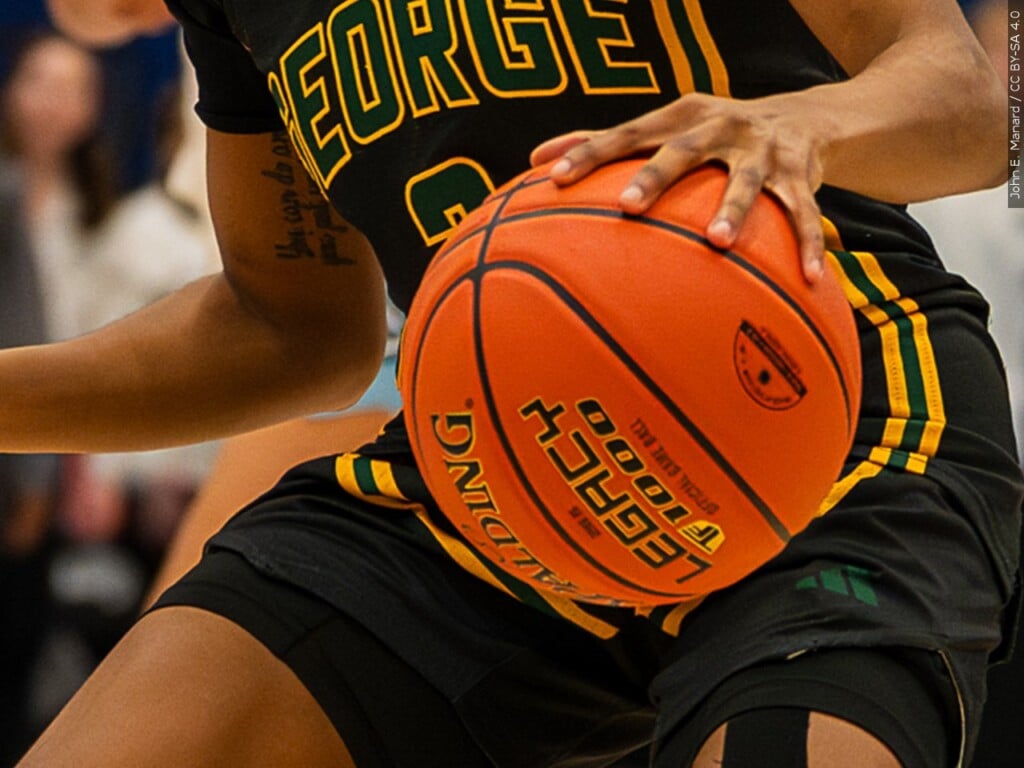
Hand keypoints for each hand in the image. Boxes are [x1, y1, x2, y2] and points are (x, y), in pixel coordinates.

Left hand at [530, 92, 827, 282]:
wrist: (800, 116)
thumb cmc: (709, 134)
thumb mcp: (664, 128)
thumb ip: (603, 143)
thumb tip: (533, 159)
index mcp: (679, 117)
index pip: (626, 132)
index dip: (590, 152)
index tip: (555, 177)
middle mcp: (718, 126)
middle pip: (682, 150)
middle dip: (655, 177)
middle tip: (627, 208)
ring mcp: (760, 149)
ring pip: (746, 181)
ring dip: (734, 210)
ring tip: (719, 243)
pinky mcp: (799, 172)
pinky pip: (803, 212)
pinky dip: (807, 244)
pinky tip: (811, 279)